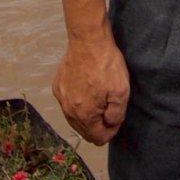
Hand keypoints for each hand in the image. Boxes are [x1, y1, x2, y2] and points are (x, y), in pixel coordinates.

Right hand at [53, 29, 129, 144]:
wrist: (88, 41)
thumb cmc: (106, 65)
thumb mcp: (121, 92)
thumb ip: (116, 115)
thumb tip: (110, 125)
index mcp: (84, 114)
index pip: (97, 138)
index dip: (110, 132)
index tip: (116, 119)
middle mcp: (68, 110)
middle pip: (84, 131)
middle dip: (98, 126)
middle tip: (109, 111)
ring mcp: (61, 98)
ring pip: (75, 119)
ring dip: (87, 116)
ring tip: (99, 101)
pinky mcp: (57, 86)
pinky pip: (68, 104)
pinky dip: (77, 104)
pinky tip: (86, 92)